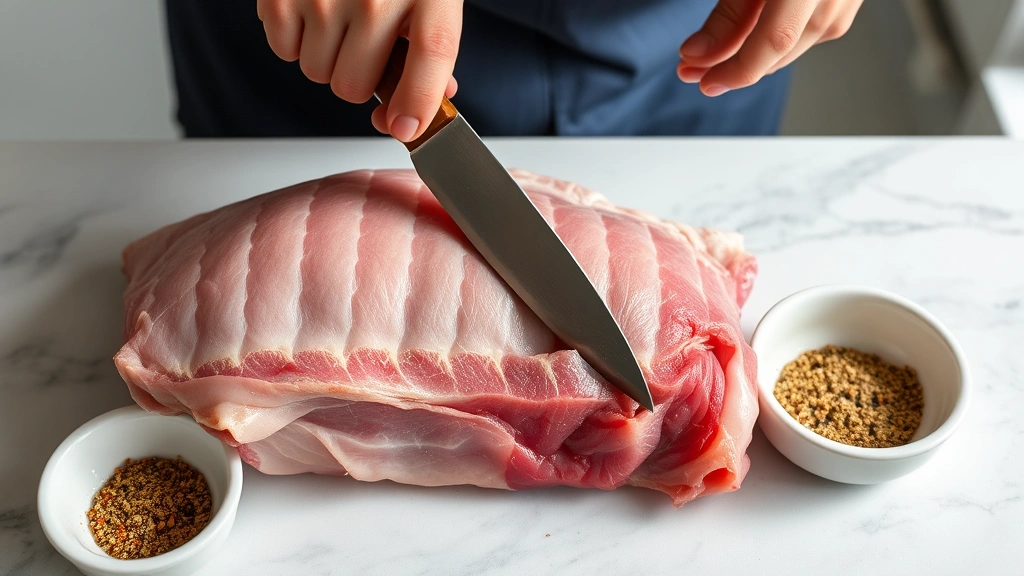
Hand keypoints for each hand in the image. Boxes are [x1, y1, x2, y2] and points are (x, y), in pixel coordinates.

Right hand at [258, 0, 461, 141]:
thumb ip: (429, 50)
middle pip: (353, 86)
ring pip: (317, 73)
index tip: (406, 128)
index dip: (417, 102)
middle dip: (357, 75)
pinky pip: (283, 50)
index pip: (431, 56)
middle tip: (362, 44)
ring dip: (325, 57)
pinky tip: (310, 8)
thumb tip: (421, 111)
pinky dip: (294, 38)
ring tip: (337, 18)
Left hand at [678, 0, 863, 95]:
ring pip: (806, 39)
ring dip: (760, 54)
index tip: (703, 82)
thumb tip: (700, 54)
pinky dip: (786, 34)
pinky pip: (820, 23)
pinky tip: (756, 34)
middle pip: (790, 44)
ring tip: (718, 55)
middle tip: (694, 69)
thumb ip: (729, 10)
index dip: (739, 69)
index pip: (777, 38)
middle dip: (739, 64)